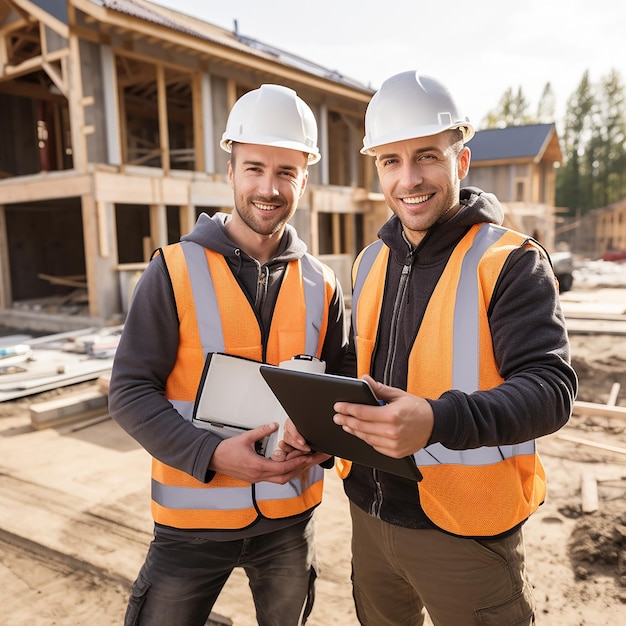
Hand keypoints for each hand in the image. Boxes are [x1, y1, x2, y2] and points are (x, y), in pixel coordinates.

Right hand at [209, 423, 327, 483]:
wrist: (212, 459)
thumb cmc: (226, 451)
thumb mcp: (245, 437)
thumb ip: (261, 431)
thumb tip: (273, 426)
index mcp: (257, 466)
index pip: (282, 467)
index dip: (296, 462)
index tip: (307, 457)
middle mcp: (258, 475)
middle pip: (285, 476)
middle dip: (301, 468)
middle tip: (313, 460)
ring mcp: (257, 478)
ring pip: (281, 479)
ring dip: (293, 471)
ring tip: (305, 462)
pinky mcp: (255, 478)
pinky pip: (274, 478)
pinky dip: (284, 472)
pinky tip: (290, 466)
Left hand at [333, 375, 433, 457]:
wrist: (435, 424)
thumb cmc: (417, 408)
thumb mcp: (397, 394)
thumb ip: (378, 388)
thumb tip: (363, 380)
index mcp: (392, 415)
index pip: (362, 412)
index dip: (348, 409)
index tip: (338, 406)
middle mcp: (392, 432)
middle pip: (361, 427)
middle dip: (347, 420)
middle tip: (337, 416)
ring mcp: (394, 445)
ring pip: (366, 438)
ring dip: (354, 430)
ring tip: (346, 423)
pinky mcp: (395, 453)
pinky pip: (375, 446)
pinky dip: (366, 438)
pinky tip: (360, 432)